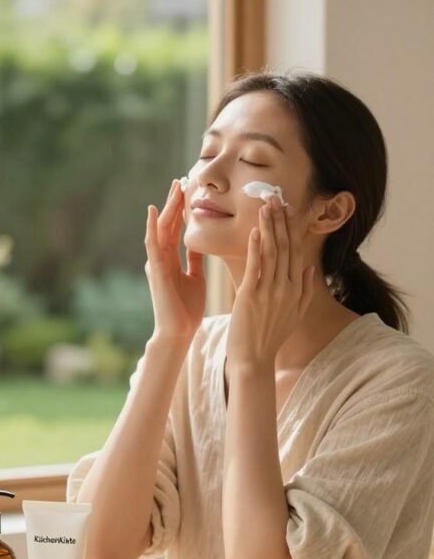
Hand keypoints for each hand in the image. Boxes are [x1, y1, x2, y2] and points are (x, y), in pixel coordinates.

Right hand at [145, 179, 205, 341]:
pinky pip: (153, 244)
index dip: (182, 211)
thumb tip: (200, 243)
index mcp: (172, 260)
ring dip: (167, 208)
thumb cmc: (187, 310)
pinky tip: (155, 210)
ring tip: (173, 188)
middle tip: (181, 180)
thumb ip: (194, 261)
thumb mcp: (196, 279)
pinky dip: (153, 226)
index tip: (189, 191)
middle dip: (175, 203)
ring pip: (161, 229)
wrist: (179, 333)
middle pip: (168, 225)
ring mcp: (156, 263)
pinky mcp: (155, 270)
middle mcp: (161, 259)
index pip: (176, 230)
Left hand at [226, 196, 314, 366]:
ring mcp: (270, 292)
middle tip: (276, 198)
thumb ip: (303, 290)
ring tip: (266, 207)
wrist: (253, 360)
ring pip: (272, 253)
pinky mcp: (251, 296)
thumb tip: (307, 267)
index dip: (293, 229)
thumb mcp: (294, 315)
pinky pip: (256, 267)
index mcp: (296, 290)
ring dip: (270, 227)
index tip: (290, 210)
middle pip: (286, 247)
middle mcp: (286, 288)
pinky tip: (256, 231)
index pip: (296, 252)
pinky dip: (256, 248)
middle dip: (282, 221)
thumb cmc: (270, 338)